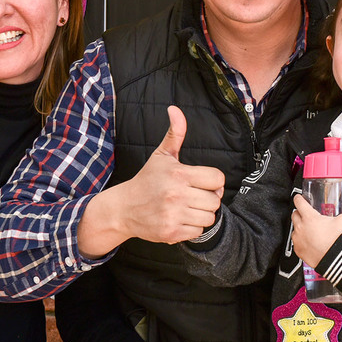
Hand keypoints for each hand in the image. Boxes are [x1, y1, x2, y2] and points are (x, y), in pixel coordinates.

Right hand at [78, 106, 224, 256]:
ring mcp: (174, 215)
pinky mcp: (171, 232)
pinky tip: (180, 219)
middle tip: (193, 196)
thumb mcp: (161, 155)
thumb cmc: (147, 180)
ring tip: (187, 207)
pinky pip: (198, 232)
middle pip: (215, 200)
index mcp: (179, 174)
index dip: (213, 181)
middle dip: (208, 198)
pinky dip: (192, 228)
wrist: (124, 208)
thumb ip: (175, 133)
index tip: (203, 182)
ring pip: (209, 217)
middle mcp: (177, 194)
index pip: (217, 179)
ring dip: (201, 214)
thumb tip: (175, 109)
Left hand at [290, 194, 341, 268]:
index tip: (299, 198)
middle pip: (294, 214)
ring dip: (300, 228)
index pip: (299, 202)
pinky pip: (296, 242)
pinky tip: (309, 242)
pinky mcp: (297, 249)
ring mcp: (297, 238)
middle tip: (307, 216)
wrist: (333, 260)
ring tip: (310, 231)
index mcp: (309, 217)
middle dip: (299, 213)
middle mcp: (300, 226)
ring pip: (294, 228)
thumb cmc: (336, 241)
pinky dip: (300, 241)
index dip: (299, 198)